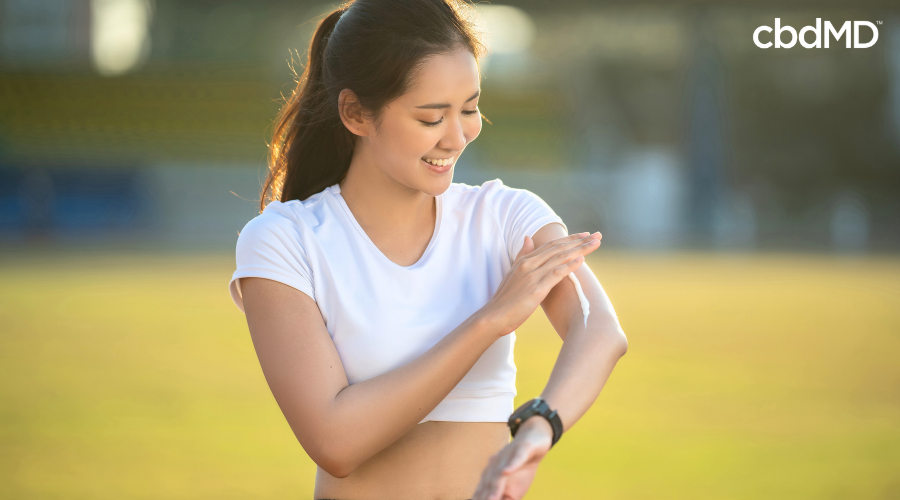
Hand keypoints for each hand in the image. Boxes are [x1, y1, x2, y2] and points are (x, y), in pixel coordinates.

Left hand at [472, 416, 553, 499]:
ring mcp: (507, 456)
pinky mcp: (522, 448)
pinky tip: (507, 471)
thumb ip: (504, 497)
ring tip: (491, 499)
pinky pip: (517, 457)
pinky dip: (512, 465)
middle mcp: (495, 466)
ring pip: (500, 473)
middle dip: (484, 497)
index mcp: (490, 476)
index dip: (479, 499)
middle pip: (488, 485)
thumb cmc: (521, 468)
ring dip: (495, 487)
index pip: (482, 493)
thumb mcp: (514, 487)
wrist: (534, 440)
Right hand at [481, 231, 601, 336]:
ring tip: (596, 244)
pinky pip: (556, 274)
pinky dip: (569, 265)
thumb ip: (522, 254)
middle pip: (559, 248)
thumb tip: (529, 237)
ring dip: (580, 249)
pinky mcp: (536, 289)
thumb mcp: (513, 273)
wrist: (494, 317)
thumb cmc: (504, 299)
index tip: (585, 235)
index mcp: (525, 260)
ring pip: (560, 257)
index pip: (552, 245)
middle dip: (580, 241)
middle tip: (598, 235)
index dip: (570, 238)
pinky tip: (582, 260)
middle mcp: (529, 264)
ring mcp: (533, 276)